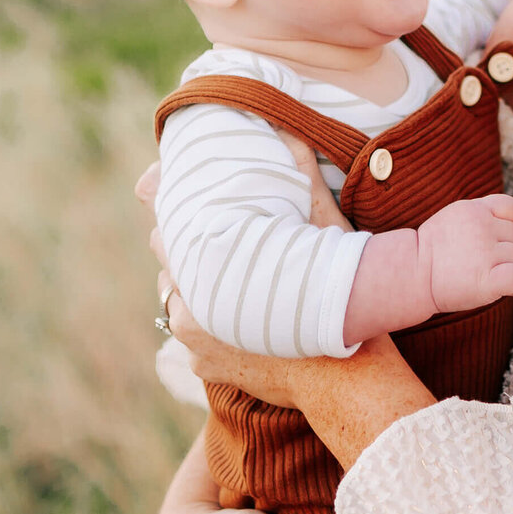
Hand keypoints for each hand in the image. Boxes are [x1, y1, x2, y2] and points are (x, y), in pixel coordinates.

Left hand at [138, 131, 354, 407]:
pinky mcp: (206, 372)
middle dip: (185, 254)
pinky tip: (234, 318)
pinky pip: (194, 342)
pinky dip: (210, 328)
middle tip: (208, 240)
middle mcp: (188, 309)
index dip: (172, 217)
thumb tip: (292, 133)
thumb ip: (301, 179)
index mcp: (205, 270)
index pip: (166, 235)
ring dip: (195, 292)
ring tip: (222, 279)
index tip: (175, 202)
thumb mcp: (324, 230)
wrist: (346, 379)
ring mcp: (194, 345)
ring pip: (178, 306)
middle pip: (170, 270)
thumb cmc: (336, 299)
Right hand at [419, 193, 512, 311]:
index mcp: (474, 209)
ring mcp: (486, 252)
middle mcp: (483, 226)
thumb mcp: (452, 219)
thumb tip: (512, 227)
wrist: (409, 275)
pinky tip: (506, 288)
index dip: (511, 225)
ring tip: (482, 275)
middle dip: (506, 251)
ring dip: (510, 269)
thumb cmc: (431, 253)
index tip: (496, 239)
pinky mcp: (489, 279)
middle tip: (480, 264)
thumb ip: (480, 217)